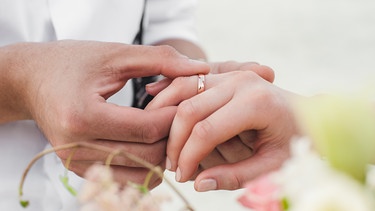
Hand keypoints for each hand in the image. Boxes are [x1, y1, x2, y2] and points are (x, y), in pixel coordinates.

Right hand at [0, 40, 208, 186]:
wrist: (31, 81)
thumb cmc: (71, 62)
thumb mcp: (115, 54)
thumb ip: (161, 60)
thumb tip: (201, 69)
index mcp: (83, 116)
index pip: (148, 130)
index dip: (175, 117)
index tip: (187, 102)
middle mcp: (77, 147)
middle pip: (147, 158)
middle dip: (171, 139)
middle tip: (179, 117)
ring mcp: (76, 163)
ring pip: (140, 175)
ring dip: (160, 155)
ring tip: (165, 129)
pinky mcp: (78, 169)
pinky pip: (125, 177)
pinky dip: (144, 163)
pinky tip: (147, 141)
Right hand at [146, 69, 299, 189]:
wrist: (309, 116)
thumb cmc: (296, 141)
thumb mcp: (273, 166)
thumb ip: (236, 176)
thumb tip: (199, 184)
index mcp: (255, 103)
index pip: (206, 130)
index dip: (188, 156)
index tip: (182, 176)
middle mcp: (241, 82)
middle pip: (189, 109)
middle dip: (175, 141)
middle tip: (172, 166)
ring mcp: (231, 75)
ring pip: (182, 89)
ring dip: (166, 115)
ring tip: (162, 143)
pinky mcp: (224, 75)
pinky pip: (189, 81)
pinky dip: (170, 96)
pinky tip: (161, 114)